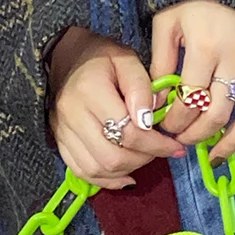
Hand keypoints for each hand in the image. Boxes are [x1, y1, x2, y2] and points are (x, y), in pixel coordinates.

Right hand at [46, 27, 187, 189]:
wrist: (66, 55)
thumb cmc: (101, 57)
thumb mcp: (127, 60)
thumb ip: (142, 87)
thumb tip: (150, 122)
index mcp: (90, 90)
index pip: (128, 132)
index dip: (156, 144)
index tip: (175, 145)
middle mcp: (72, 114)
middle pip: (112, 157)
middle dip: (144, 159)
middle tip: (161, 149)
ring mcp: (62, 130)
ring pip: (97, 169)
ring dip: (127, 170)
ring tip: (144, 157)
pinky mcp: (59, 140)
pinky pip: (81, 171)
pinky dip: (105, 179)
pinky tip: (125, 173)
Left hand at [150, 0, 234, 161]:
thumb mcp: (167, 21)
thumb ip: (160, 61)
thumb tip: (155, 102)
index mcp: (205, 45)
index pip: (189, 100)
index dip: (176, 121)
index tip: (165, 128)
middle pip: (218, 112)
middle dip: (197, 134)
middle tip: (182, 142)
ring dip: (231, 140)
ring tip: (214, 154)